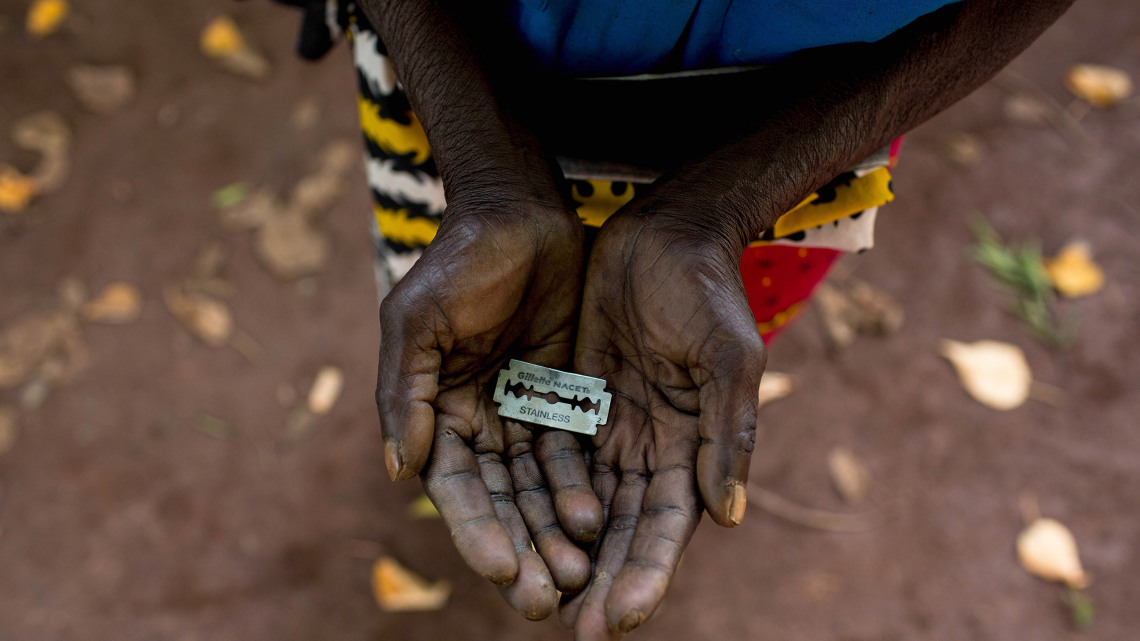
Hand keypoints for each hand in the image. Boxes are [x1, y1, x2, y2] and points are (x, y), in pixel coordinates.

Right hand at [376, 202, 602, 618]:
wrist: (520, 212)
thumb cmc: (459, 261)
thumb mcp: (417, 319)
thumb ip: (403, 393)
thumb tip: (399, 471)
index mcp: (435, 412)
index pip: (455, 488)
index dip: (476, 531)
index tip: (501, 571)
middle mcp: (478, 423)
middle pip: (499, 502)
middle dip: (519, 550)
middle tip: (545, 600)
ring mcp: (523, 413)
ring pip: (538, 489)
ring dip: (552, 533)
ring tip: (578, 575)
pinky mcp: (565, 398)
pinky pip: (574, 454)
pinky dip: (580, 489)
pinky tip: (597, 521)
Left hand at [564, 209, 765, 638]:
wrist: (666, 233)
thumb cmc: (707, 292)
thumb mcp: (728, 357)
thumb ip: (728, 434)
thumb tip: (728, 518)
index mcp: (692, 447)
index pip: (666, 526)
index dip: (645, 574)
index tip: (618, 620)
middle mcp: (649, 448)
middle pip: (620, 530)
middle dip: (599, 580)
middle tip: (568, 629)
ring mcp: (610, 427)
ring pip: (581, 504)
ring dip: (562, 551)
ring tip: (536, 598)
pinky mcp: (574, 400)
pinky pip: (551, 458)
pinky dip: (537, 497)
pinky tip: (515, 532)